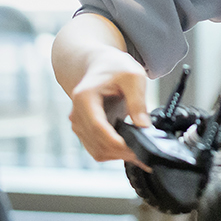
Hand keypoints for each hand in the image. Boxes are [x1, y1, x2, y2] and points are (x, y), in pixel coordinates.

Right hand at [67, 46, 151, 165]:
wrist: (101, 64)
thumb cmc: (115, 67)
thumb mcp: (133, 76)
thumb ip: (138, 101)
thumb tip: (143, 126)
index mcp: (84, 97)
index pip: (97, 127)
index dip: (116, 142)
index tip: (135, 149)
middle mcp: (77, 113)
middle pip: (97, 142)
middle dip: (121, 151)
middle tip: (144, 154)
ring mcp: (79, 123)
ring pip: (96, 150)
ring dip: (117, 155)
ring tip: (139, 152)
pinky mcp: (84, 130)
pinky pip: (96, 149)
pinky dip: (112, 153)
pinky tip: (127, 148)